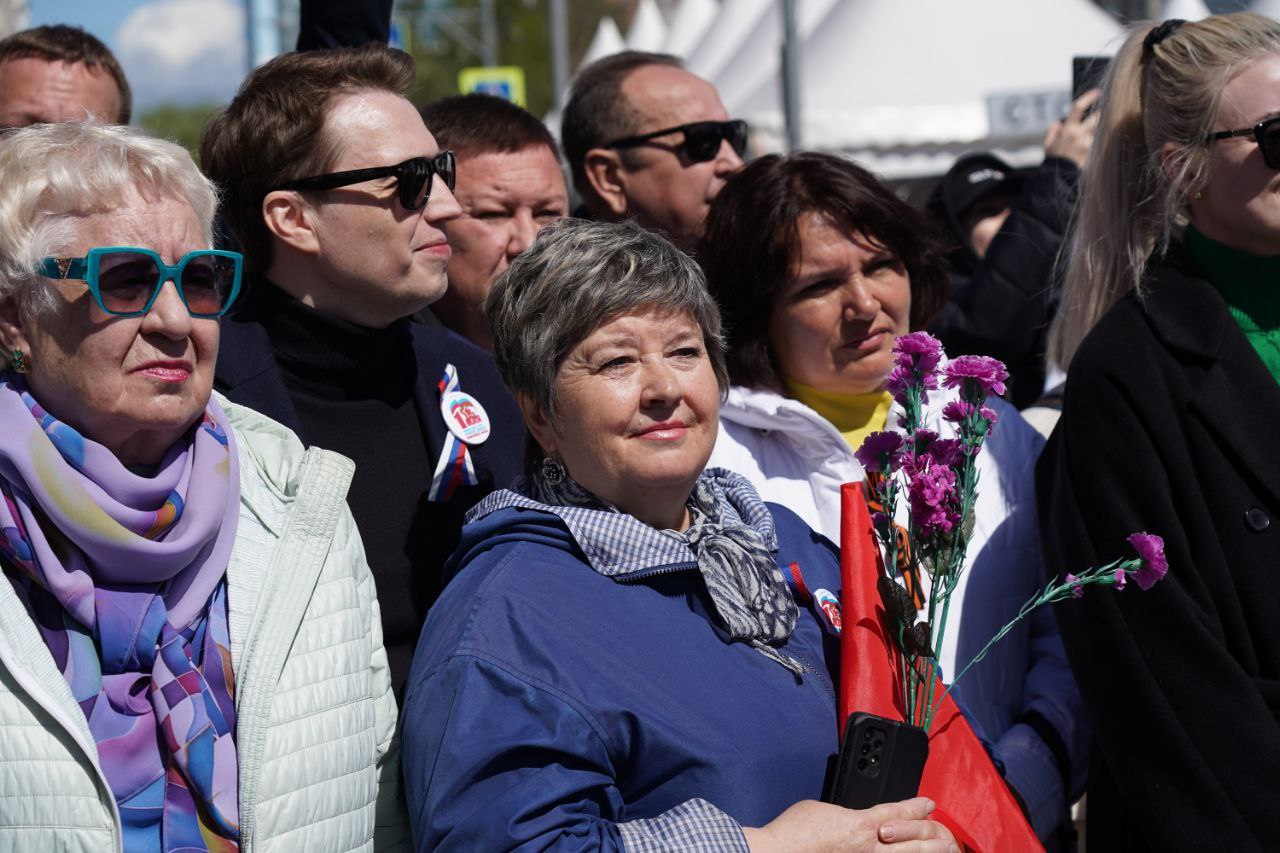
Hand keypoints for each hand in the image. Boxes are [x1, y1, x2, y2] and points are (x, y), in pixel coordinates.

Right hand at [741, 797, 958, 851]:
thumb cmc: (794, 832)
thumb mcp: (821, 808)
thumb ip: (843, 814)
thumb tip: (847, 818)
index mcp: (862, 823)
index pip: (898, 811)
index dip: (916, 807)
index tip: (928, 804)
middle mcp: (871, 847)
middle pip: (913, 841)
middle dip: (933, 837)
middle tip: (949, 838)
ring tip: (942, 852)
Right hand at [1043, 89, 1100, 168]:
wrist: (1057, 180)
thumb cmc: (1052, 163)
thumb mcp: (1047, 147)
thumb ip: (1051, 133)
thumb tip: (1058, 123)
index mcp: (1067, 130)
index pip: (1078, 107)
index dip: (1088, 97)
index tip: (1098, 92)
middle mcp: (1080, 135)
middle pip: (1097, 117)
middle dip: (1099, 116)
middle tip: (1099, 118)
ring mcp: (1089, 144)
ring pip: (1100, 132)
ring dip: (1098, 133)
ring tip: (1091, 141)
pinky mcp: (1095, 154)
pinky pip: (1101, 145)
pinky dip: (1099, 146)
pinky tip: (1093, 151)